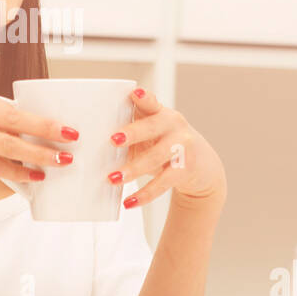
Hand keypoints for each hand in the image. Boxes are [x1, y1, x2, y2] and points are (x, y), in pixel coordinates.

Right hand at [0, 79, 79, 203]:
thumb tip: (15, 130)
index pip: (3, 103)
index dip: (33, 116)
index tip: (55, 125)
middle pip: (12, 116)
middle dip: (45, 127)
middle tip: (70, 135)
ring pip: (7, 140)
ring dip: (37, 152)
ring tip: (59, 159)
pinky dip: (16, 170)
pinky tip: (32, 176)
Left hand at [109, 87, 226, 211]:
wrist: (202, 167)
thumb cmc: (165, 147)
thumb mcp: (152, 134)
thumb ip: (130, 133)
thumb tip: (94, 145)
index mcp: (161, 113)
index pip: (151, 102)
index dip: (143, 98)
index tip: (134, 93)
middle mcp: (174, 126)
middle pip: (152, 128)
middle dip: (132, 133)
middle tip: (112, 140)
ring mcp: (183, 146)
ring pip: (156, 157)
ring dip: (133, 168)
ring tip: (113, 178)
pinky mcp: (185, 169)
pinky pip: (163, 182)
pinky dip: (145, 194)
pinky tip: (129, 202)